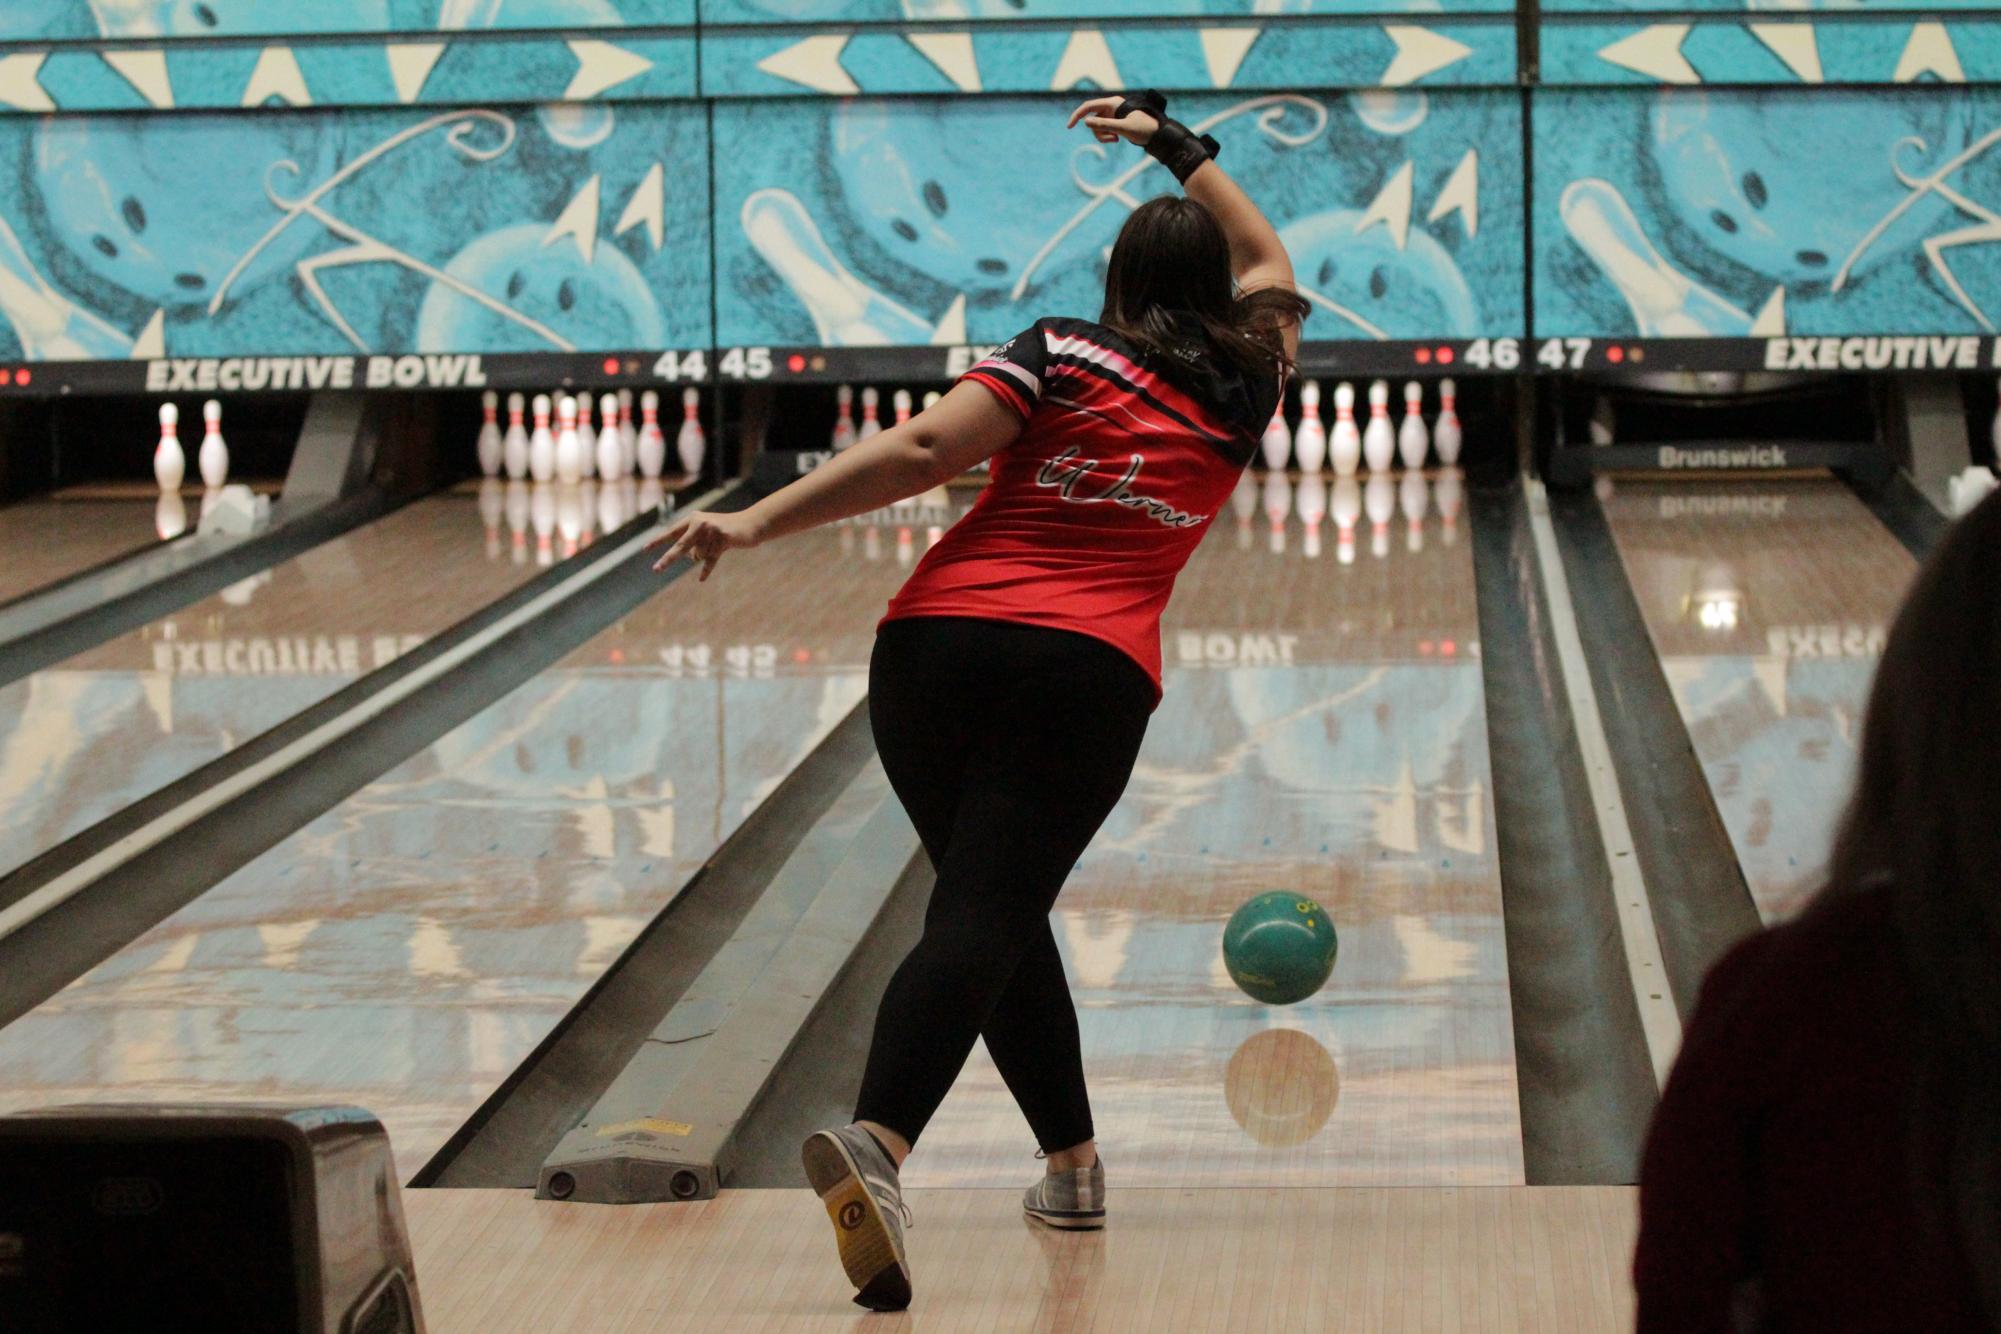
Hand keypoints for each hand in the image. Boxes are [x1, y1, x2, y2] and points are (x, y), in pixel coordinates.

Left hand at [645, 508, 763, 579]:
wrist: (752, 524)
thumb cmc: (727, 530)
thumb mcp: (709, 534)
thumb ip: (697, 544)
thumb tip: (691, 558)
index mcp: (693, 519)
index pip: (671, 532)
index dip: (658, 541)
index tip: (645, 549)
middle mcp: (699, 523)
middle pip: (680, 546)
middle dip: (668, 559)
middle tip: (656, 570)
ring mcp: (711, 531)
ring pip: (699, 555)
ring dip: (707, 555)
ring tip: (719, 545)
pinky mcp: (722, 540)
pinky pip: (710, 560)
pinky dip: (706, 570)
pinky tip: (701, 579)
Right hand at [1067, 96, 1156, 147]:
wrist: (1157, 134)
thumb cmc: (1143, 128)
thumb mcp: (1123, 128)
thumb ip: (1104, 125)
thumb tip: (1086, 122)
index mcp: (1112, 103)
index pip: (1088, 107)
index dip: (1077, 115)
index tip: (1069, 127)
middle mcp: (1110, 107)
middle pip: (1092, 119)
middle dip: (1098, 132)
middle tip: (1112, 139)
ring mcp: (1112, 115)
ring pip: (1097, 127)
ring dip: (1103, 136)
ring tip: (1117, 139)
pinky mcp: (1114, 123)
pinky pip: (1103, 131)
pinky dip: (1107, 137)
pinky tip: (1118, 139)